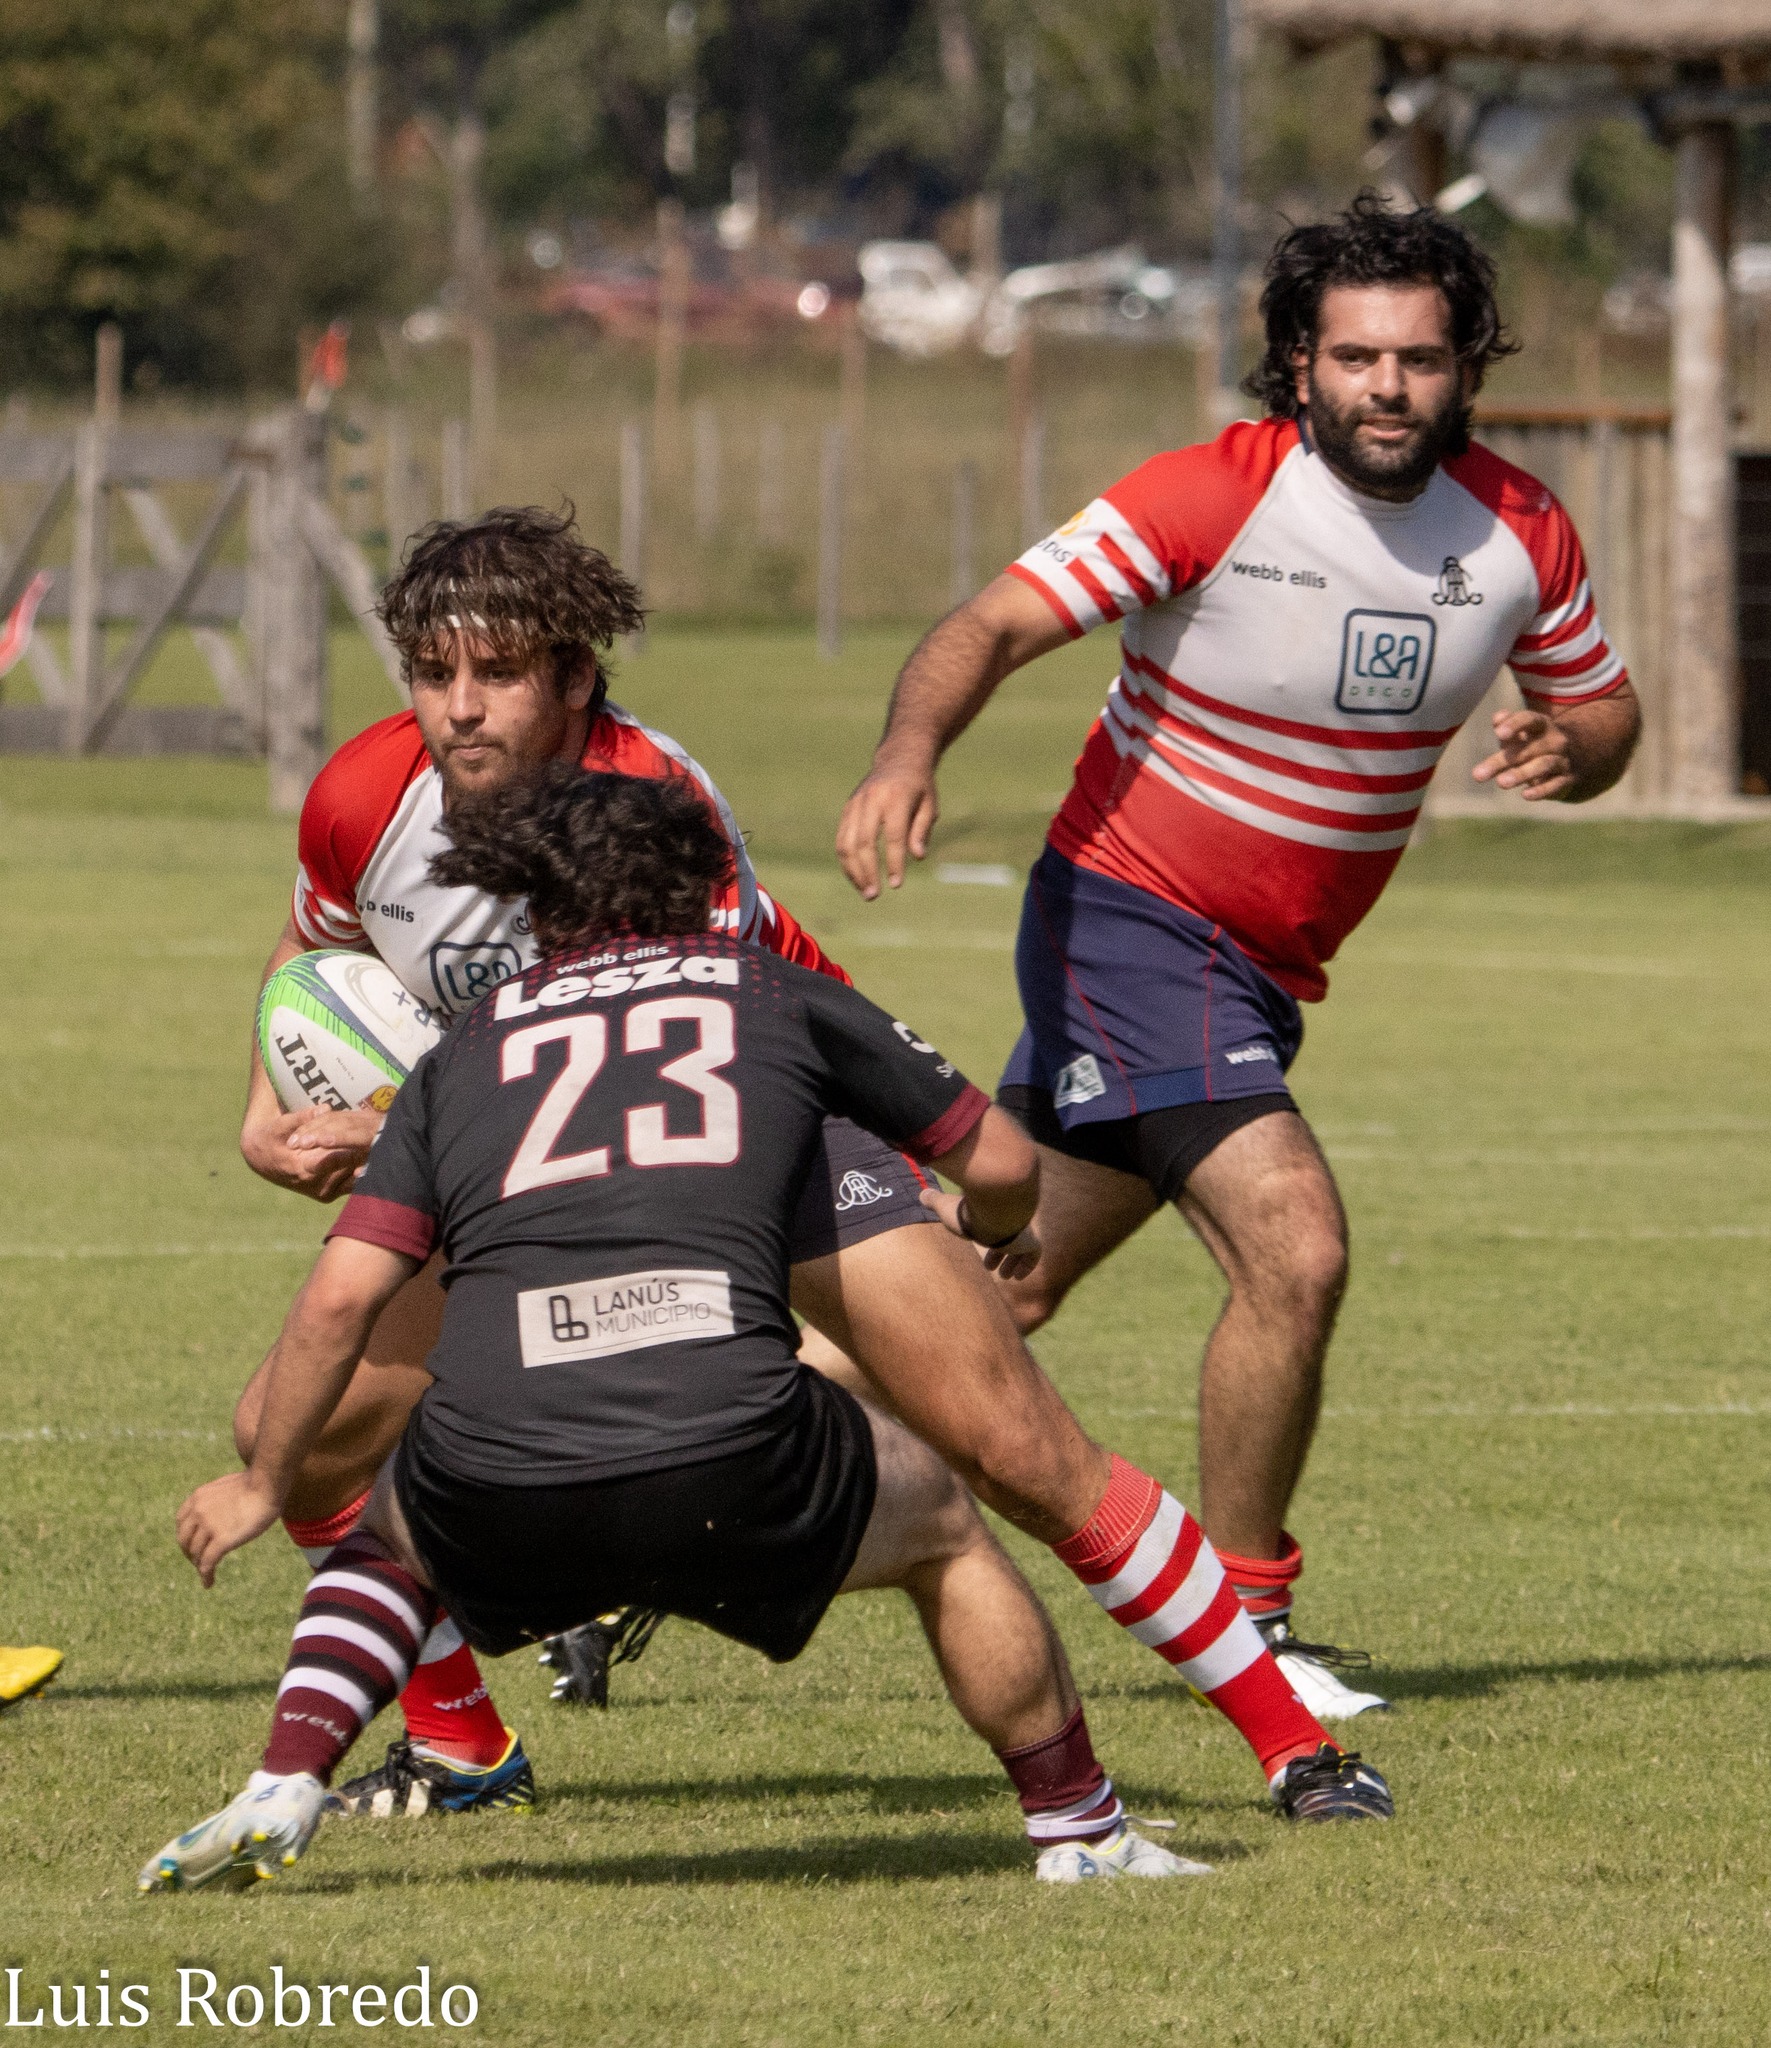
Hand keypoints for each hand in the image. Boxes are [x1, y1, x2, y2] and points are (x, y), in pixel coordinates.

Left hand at [177, 1472, 282, 1587]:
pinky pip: (208, 1563)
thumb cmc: (257, 1483)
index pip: (181, 1522)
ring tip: (207, 1574)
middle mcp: (198, 1511)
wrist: (268, 1484)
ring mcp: (209, 1526)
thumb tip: (223, 1507)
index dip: (186, 1536)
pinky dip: (206, 1575)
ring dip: (199, 1565)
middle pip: (184, 1540)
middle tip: (199, 1560)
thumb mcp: (228, 1486)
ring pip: (196, 1553)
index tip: (194, 1544)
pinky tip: (209, 1583)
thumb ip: (218, 1499)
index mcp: (198, 1497)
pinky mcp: (222, 1540)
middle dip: (190, 1553)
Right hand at [241, 1106, 383, 1201]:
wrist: (262, 1159)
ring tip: (388, 1143)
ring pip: (356, 1176)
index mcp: (305, 1170)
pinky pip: (354, 1183)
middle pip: (352, 1168)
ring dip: (370, 1161)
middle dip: (369, 1153)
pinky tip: (378, 1155)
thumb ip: (302, 1117)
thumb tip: (324, 1108)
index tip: (374, 1137)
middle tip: (389, 1137)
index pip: (337, 1159)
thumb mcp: (280, 1126)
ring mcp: (327, 1192)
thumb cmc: (271, 1138)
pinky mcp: (332, 1193)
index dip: (357, 1148)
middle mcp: (318, 1186)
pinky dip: (365, 1170)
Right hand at [836, 759, 939, 898]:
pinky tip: (857, 878)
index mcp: (896, 797)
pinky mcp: (848, 809)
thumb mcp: (930, 805)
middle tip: (874, 895)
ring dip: (853, 871)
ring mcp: (856, 804)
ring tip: (865, 892)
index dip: (893, 862)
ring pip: (847, 843)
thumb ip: (921, 830)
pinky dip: (847, 862)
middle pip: (864, 841)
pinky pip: (842, 839)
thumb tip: (917, 857)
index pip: (893, 836)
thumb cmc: (919, 786)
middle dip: (868, 871)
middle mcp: (872, 799)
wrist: (899, 759)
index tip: (896, 884)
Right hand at [919, 1187, 1041, 1280]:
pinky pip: (1033, 1255)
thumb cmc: (966, 1210)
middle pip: (1007, 1237)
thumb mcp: (945, 1206)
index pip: (991, 1225)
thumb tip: (922, 1195)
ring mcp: (1021, 1230)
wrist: (991, 1210)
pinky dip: (1026, 1267)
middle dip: (999, 1253)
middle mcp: (1008, 1220)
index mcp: (990, 1212)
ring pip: (1021, 1247)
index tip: (978, 1248)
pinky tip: (1016, 1278)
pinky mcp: (1029, 1242)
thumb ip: (935, 1200)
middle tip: (990, 1267)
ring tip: (1003, 1277)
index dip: (985, 1237)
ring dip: (1011, 1263)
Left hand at [1471, 708, 1574, 801]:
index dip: (1515, 725)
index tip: (1499, 734)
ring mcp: (1563, 760)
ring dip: (1522, 774)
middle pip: (1530, 748)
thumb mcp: (1522, 733)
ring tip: (1501, 782)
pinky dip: (1541, 790)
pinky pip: (1556, 784)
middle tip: (1478, 774)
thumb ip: (1507, 724)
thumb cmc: (1535, 744)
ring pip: (1544, 765)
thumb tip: (1497, 718)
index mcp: (1542, 725)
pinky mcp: (1567, 780)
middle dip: (1503, 760)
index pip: (1530, 719)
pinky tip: (1525, 795)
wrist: (1573, 760)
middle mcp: (1555, 741)